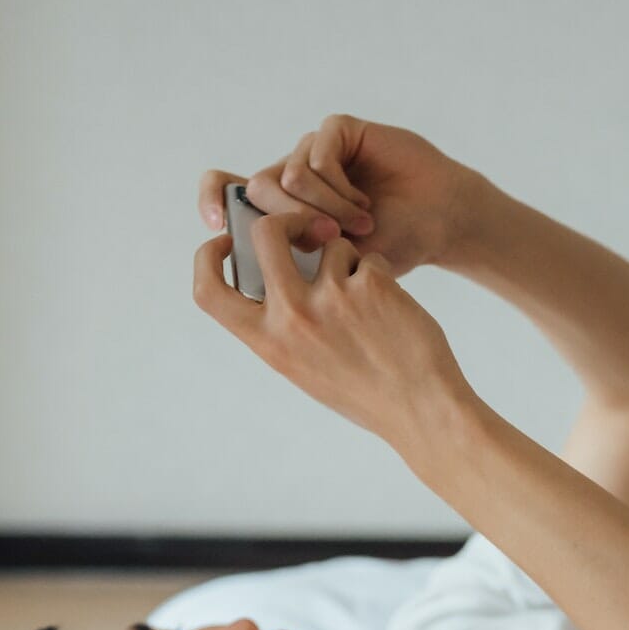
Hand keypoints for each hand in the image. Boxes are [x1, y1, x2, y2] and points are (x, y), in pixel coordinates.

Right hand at [193, 205, 471, 449]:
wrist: (421, 410)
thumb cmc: (365, 393)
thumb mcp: (304, 368)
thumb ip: (280, 327)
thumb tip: (267, 276)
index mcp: (267, 343)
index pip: (208, 291)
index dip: (207, 258)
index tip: (225, 243)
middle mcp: (292, 318)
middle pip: (266, 233)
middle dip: (287, 218)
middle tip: (309, 227)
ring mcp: (330, 298)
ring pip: (328, 242)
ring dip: (347, 259)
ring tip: (367, 304)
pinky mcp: (369, 285)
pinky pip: (367, 258)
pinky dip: (378, 276)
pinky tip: (392, 312)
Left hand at [199, 115, 478, 277]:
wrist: (437, 226)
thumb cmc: (390, 249)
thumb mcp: (333, 268)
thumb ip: (290, 259)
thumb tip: (247, 262)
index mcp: (284, 206)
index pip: (227, 189)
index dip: (213, 198)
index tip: (213, 226)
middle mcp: (294, 174)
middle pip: (258, 187)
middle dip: (291, 222)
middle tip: (330, 242)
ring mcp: (316, 149)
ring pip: (290, 176)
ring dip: (325, 210)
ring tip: (360, 225)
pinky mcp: (339, 131)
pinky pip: (317, 157)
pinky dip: (338, 189)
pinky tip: (364, 202)